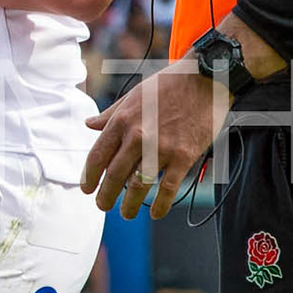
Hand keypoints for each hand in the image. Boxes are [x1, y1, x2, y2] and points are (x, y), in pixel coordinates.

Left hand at [81, 61, 221, 218]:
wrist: (205, 78)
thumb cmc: (169, 85)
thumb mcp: (134, 95)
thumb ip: (111, 114)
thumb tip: (89, 124)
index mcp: (122, 121)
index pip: (98, 156)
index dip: (89, 177)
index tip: (87, 189)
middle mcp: (138, 136)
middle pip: (114, 175)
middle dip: (105, 196)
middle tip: (103, 206)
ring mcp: (161, 148)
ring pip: (138, 186)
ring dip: (129, 205)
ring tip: (126, 214)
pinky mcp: (183, 156)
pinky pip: (168, 188)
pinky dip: (161, 205)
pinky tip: (156, 213)